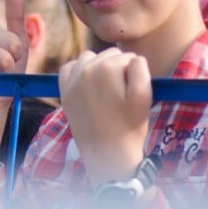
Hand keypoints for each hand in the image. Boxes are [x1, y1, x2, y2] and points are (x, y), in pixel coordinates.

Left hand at [59, 48, 151, 184]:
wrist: (107, 154)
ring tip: (106, 88)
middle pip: (109, 55)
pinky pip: (69, 68)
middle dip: (117, 68)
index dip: (134, 72)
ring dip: (98, 67)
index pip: (127, 57)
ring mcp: (72, 80)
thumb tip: (134, 58)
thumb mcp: (143, 97)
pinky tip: (88, 86)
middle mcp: (86, 69)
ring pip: (89, 57)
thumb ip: (140, 70)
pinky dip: (78, 71)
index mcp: (107, 69)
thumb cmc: (129, 127)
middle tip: (120, 92)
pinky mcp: (64, 91)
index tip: (132, 89)